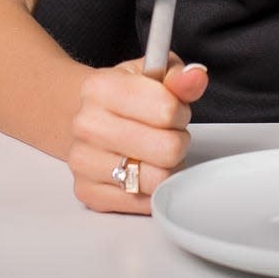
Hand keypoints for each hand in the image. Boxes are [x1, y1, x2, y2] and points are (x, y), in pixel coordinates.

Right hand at [68, 53, 208, 213]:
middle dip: (177, 142)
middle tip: (166, 134)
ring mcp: (83, 161)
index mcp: (101, 88)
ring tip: (154, 152)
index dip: (180, 112)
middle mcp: (87, 125)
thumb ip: (179, 78)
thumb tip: (195, 77)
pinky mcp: (88, 192)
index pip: (167, 110)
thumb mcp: (155, 74)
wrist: (88, 118)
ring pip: (157, 179)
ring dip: (167, 167)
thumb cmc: (128, 97)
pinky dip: (152, 189)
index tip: (172, 110)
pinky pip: (143, 202)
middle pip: (167, 149)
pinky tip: (142, 170)